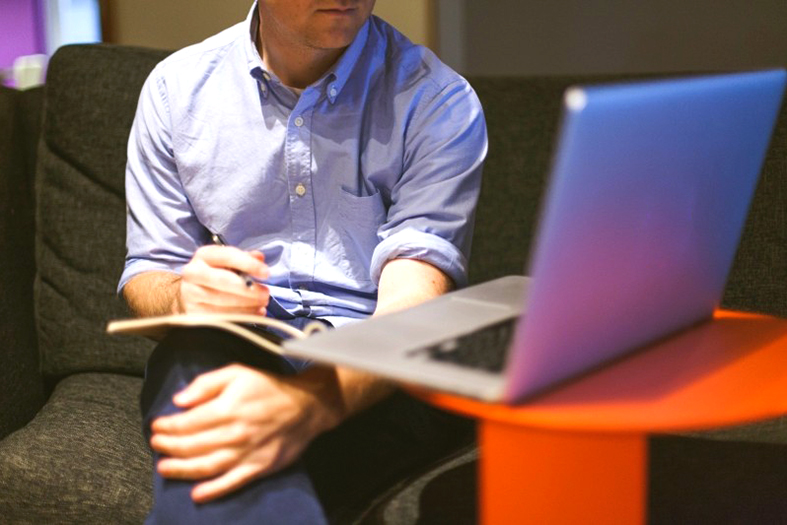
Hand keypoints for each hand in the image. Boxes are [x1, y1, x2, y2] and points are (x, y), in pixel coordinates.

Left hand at [149, 364, 343, 502]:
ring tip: (164, 468)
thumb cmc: (270, 387)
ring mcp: (246, 453)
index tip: (156, 426)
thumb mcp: (237, 372)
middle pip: (192, 446)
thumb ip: (206, 384)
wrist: (307, 405)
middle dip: (168, 446)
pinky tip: (197, 494)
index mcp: (227, 409)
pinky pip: (231, 483)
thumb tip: (179, 400)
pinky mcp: (259, 467)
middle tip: (156, 445)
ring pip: (206, 467)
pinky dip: (212, 491)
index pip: (187, 423)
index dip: (167, 426)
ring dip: (181, 469)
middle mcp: (234, 434)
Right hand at [178, 245, 269, 313]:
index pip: (227, 256)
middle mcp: (193, 273)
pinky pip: (220, 316)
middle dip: (248, 289)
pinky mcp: (193, 313)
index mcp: (204, 255)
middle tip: (266, 294)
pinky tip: (254, 313)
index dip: (249, 264)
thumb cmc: (217, 273)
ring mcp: (191, 295)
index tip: (266, 273)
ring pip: (222, 301)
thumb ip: (245, 258)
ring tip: (262, 304)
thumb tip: (260, 258)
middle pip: (223, 281)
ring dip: (247, 305)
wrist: (191, 291)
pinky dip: (240, 317)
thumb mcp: (229, 261)